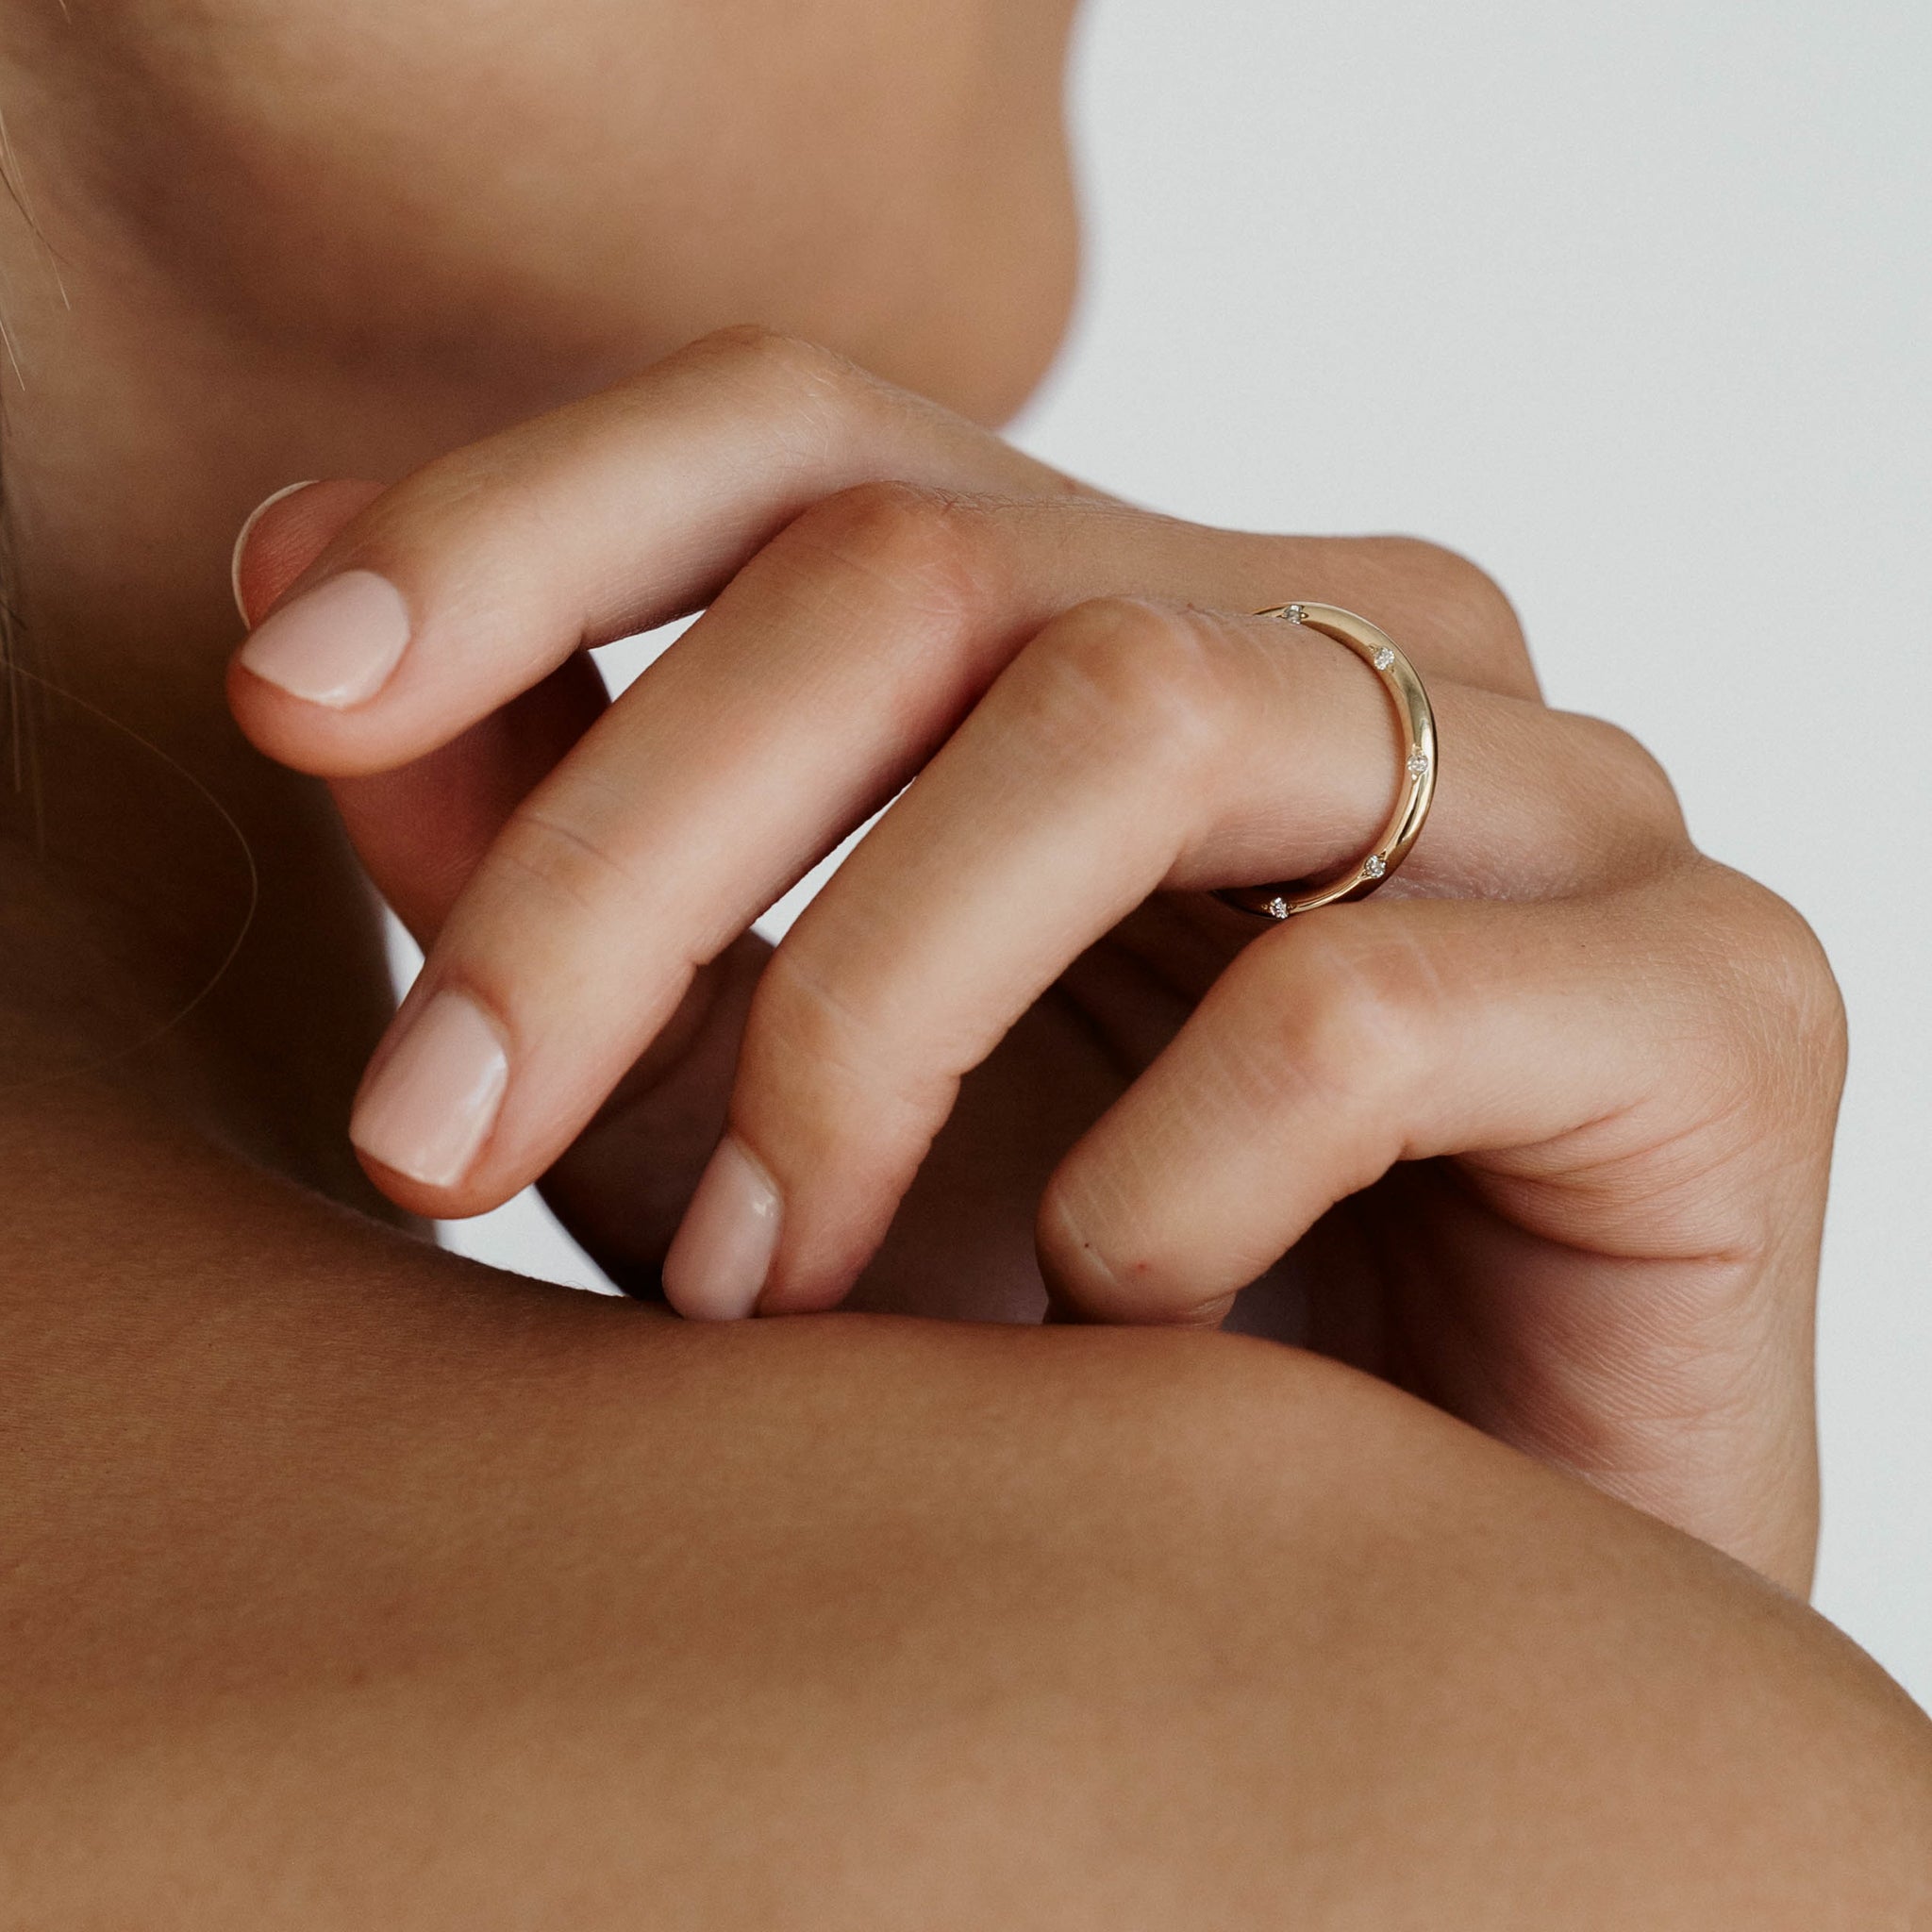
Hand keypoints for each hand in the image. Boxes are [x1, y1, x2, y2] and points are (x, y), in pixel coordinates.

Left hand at [230, 327, 1843, 1589]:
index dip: (531, 520)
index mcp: (1149, 617)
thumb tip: (302, 604)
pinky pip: (1352, 1016)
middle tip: (440, 1134)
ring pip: (1133, 725)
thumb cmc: (1074, 1332)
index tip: (288, 692)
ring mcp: (1562, 800)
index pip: (821, 431)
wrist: (1416, 1572)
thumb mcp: (747, 1090)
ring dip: (860, 1023)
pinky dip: (1141, 1202)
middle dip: (625, 851)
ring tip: (765, 1293)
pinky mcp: (1716, 996)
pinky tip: (1104, 1339)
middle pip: (933, 562)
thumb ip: (569, 855)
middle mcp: (1363, 646)